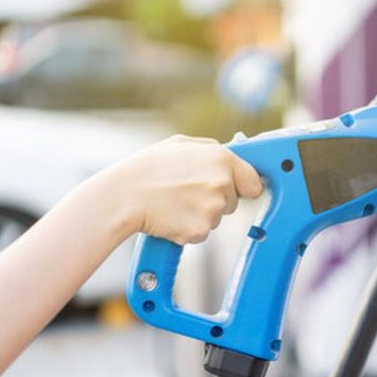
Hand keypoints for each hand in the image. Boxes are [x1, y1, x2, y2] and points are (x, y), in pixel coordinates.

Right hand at [101, 134, 263, 244]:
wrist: (123, 196)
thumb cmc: (147, 168)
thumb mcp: (181, 144)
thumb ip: (211, 148)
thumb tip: (232, 154)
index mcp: (222, 158)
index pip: (253, 182)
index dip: (243, 187)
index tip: (237, 189)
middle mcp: (222, 183)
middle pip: (232, 202)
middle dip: (216, 199)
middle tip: (187, 191)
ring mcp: (212, 208)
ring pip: (216, 218)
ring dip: (200, 214)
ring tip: (174, 201)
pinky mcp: (200, 230)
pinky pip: (201, 233)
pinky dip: (188, 229)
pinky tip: (171, 216)